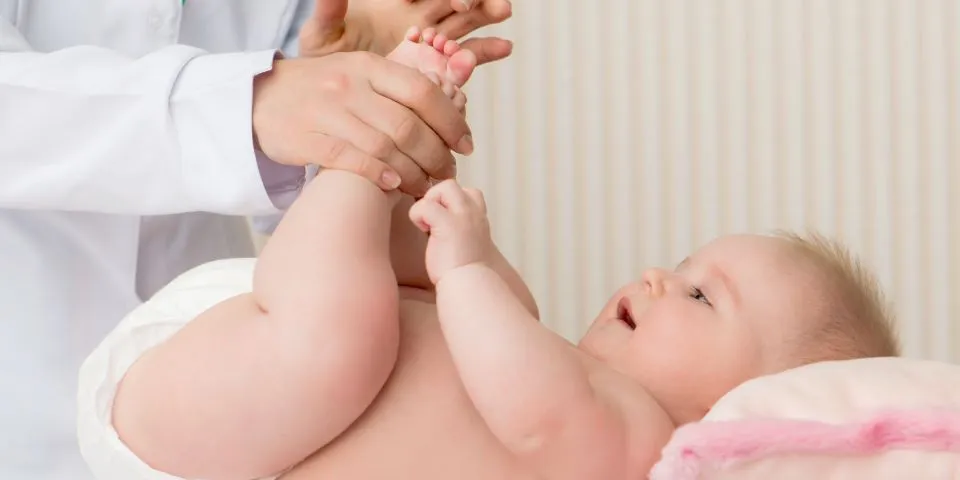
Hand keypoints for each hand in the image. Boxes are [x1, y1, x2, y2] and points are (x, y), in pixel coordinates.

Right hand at [252, 52, 473, 195]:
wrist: (259, 98)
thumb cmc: (320, 89)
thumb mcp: (358, 73)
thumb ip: (396, 86)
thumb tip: (449, 104)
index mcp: (369, 66)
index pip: (422, 92)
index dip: (450, 121)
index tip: (466, 144)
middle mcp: (350, 86)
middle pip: (407, 125)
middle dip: (436, 154)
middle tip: (447, 172)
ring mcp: (327, 112)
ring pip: (384, 146)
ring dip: (412, 172)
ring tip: (425, 185)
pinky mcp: (307, 138)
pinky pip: (350, 159)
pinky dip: (377, 174)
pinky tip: (393, 184)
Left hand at [299, 0, 512, 65]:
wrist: (334, 101)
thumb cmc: (325, 65)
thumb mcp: (322, 37)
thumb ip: (329, 12)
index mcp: (393, 4)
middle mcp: (417, 18)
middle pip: (452, 0)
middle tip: (484, 4)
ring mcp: (432, 43)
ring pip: (466, 22)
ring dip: (486, 15)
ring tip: (502, 12)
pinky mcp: (440, 68)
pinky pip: (468, 56)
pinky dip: (486, 51)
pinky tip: (504, 47)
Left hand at [408, 180, 493, 283]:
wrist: (470, 287)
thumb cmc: (465, 275)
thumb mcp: (466, 245)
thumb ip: (457, 231)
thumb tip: (436, 227)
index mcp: (479, 219)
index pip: (466, 192)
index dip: (448, 203)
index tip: (440, 225)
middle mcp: (474, 213)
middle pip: (452, 185)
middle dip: (436, 199)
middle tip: (431, 223)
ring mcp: (463, 216)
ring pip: (443, 187)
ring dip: (428, 204)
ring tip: (428, 227)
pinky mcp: (448, 224)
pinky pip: (425, 205)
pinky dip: (418, 216)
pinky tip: (424, 232)